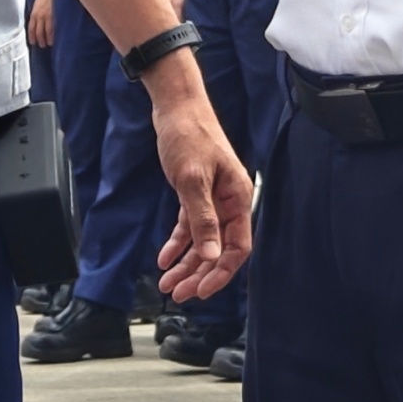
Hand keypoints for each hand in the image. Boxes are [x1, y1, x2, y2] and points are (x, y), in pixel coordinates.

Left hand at [27, 0, 55, 47]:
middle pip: (37, 31)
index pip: (31, 27)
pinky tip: (52, 39)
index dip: (31, 36)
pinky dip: (51, 34)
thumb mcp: (37, 6)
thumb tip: (36, 23)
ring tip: (47, 44)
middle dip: (38, 39)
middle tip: (41, 45)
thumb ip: (36, 14)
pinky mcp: (51, 15)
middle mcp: (37, 15)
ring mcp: (44, 16)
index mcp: (33, 13)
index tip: (32, 42)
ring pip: (44, 31)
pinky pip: (51, 27)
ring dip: (45, 39)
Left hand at [145, 60, 251, 301]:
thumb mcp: (192, 179)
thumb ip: (202, 219)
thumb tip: (213, 255)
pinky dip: (177, 243)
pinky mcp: (195, 194)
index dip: (221, 272)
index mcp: (238, 198)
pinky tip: (164, 259)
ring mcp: (212, 199)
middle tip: (178, 294)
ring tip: (167, 283)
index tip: (201, 290)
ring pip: (202, 241)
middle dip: (199, 273)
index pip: (237, 246)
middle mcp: (229, 202)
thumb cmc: (189, 135)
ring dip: (186, 264)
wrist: (176, 107)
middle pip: (218, 248)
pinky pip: (189, 226)